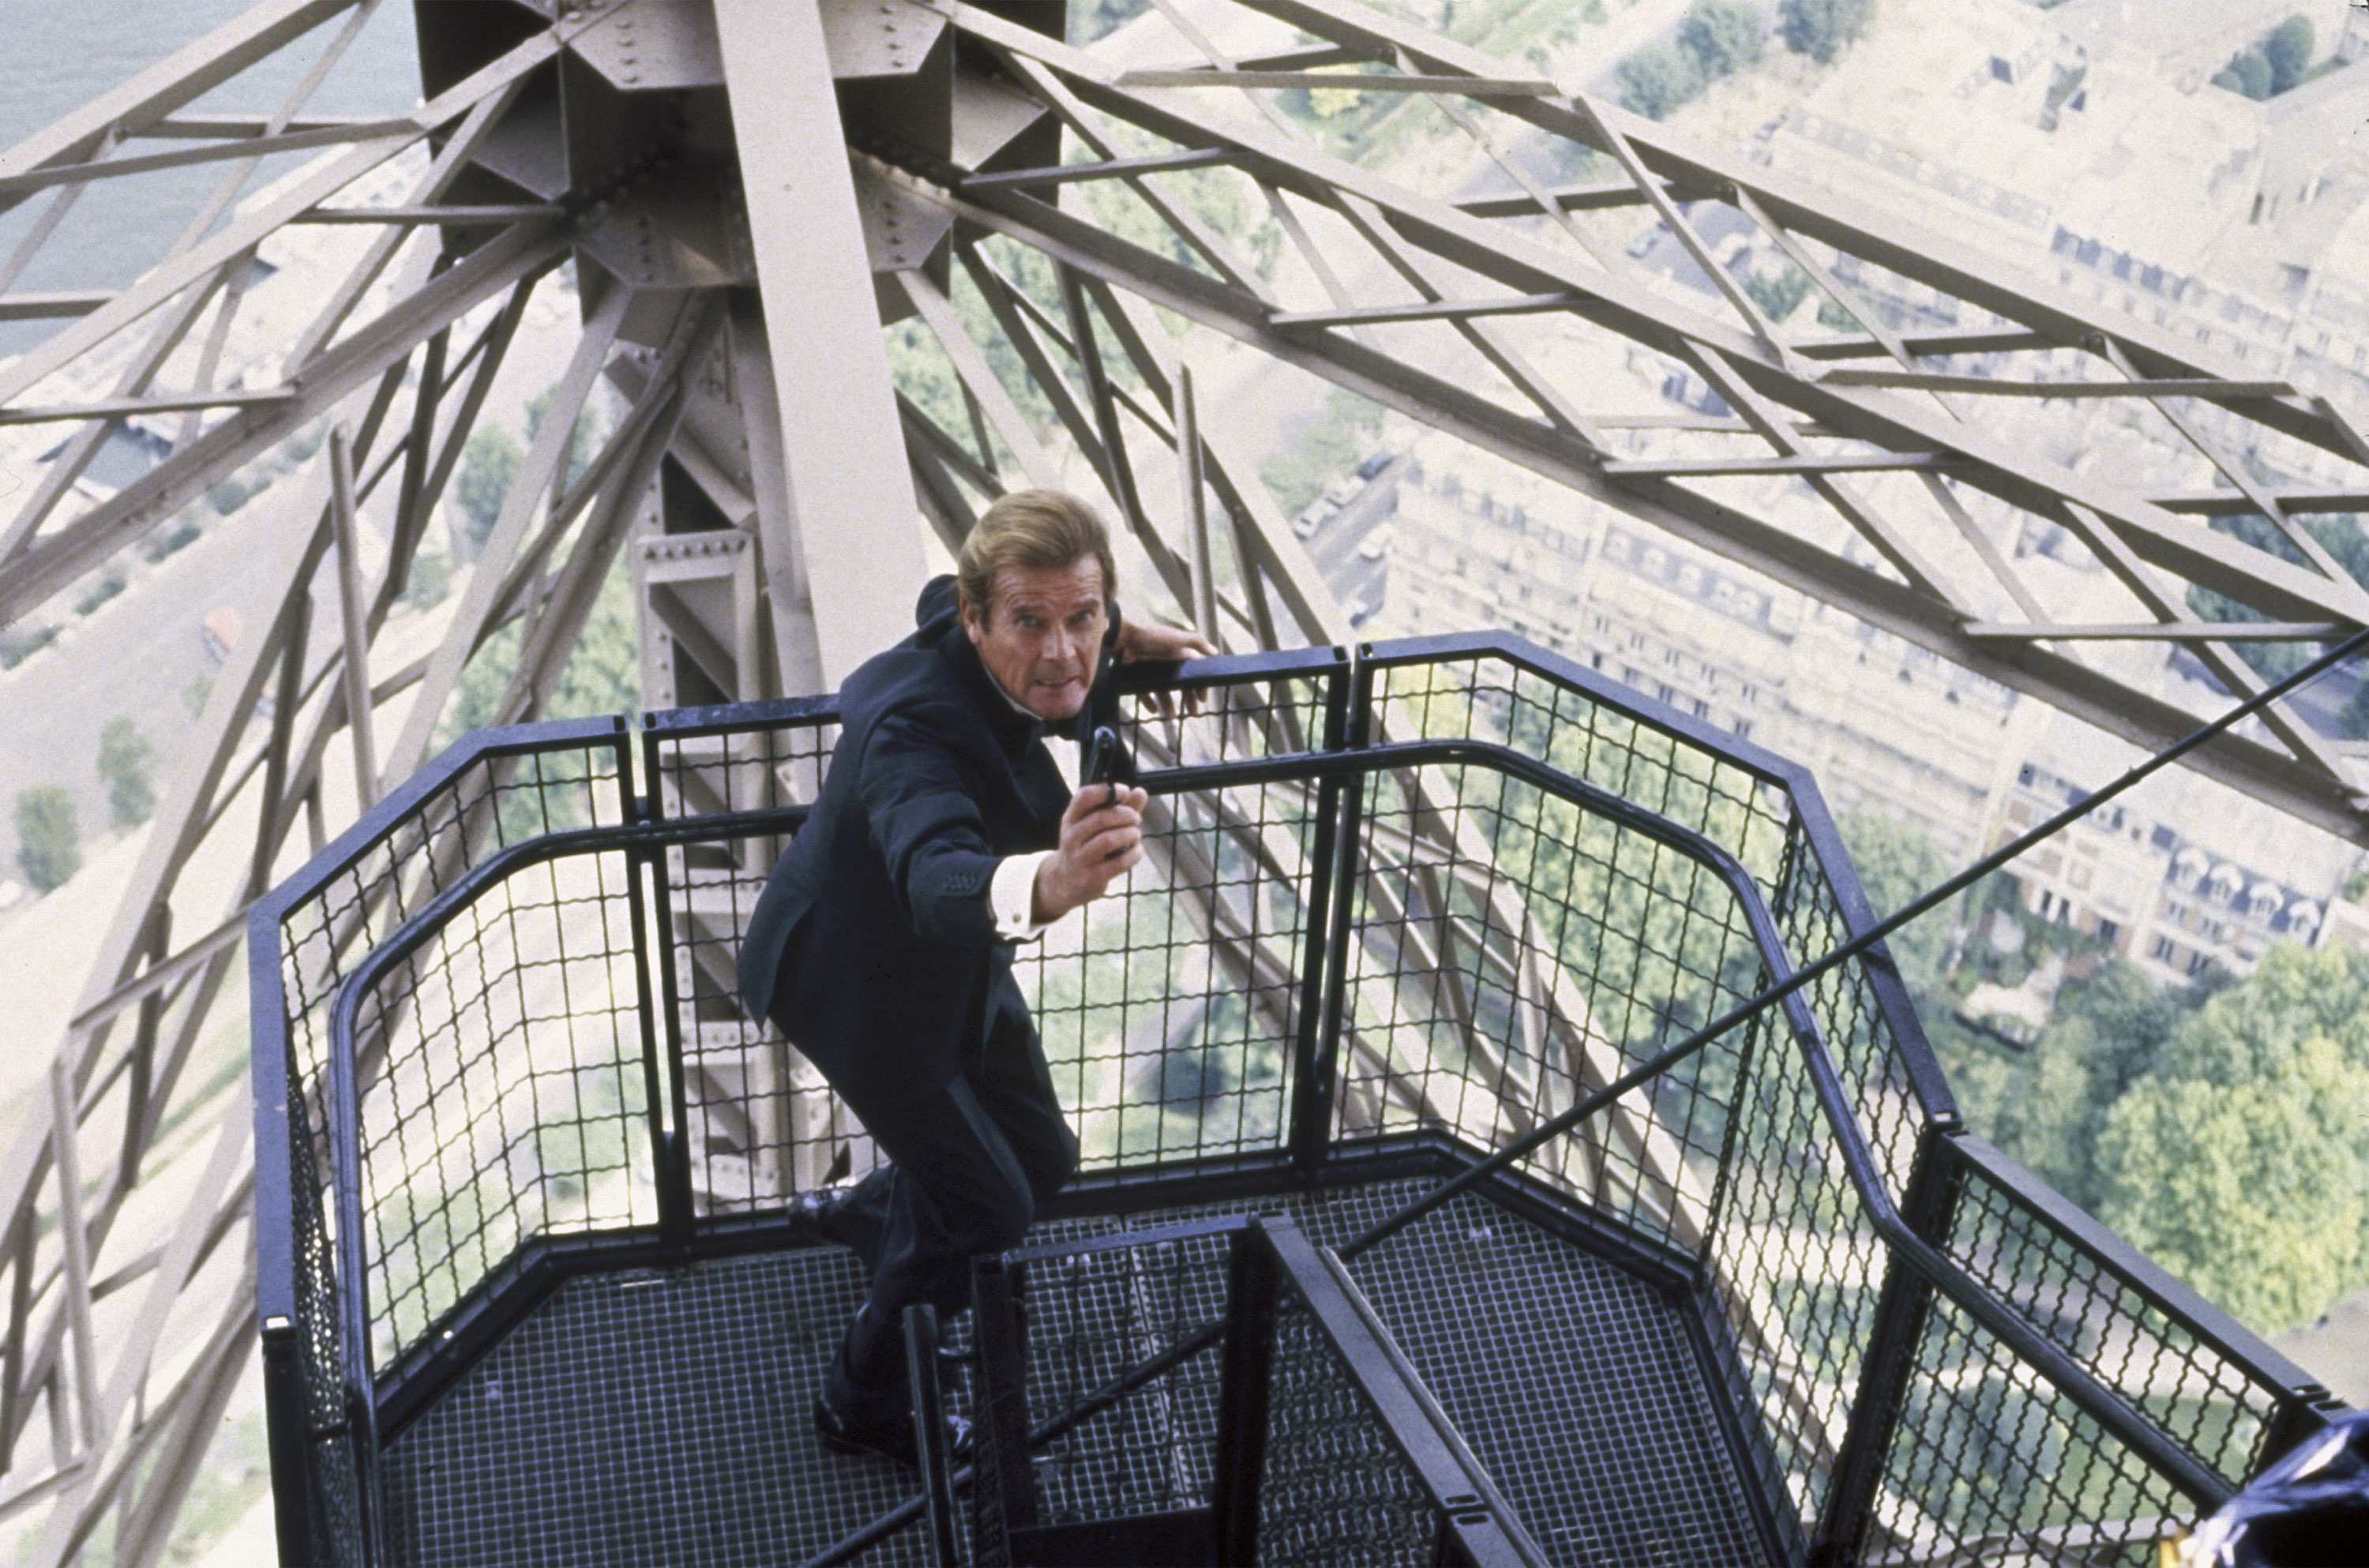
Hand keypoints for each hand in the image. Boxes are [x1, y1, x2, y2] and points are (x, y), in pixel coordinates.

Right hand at [1032, 783, 1149, 923]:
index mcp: (1071, 818)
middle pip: (1100, 818)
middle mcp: (1072, 837)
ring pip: (1108, 840)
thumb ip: (1119, 808)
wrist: (1066, 882)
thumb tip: (1140, 792)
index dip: (1108, 790)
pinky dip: (1133, 854)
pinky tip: (1136, 850)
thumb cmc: (1085, 847)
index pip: (1084, 797)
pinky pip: (1118, 862)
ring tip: (1135, 834)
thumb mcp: (1093, 826)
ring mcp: (1080, 858)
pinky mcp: (1092, 877)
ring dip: (1130, 834)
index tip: (1125, 792)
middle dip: (1126, 814)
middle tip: (1136, 818)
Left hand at [1115, 617, 1216, 718]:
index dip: (1199, 686)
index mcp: (1177, 654)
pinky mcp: (1136, 677)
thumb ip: (1198, 643)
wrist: (1123, 638)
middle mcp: (1165, 664)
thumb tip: (1216, 654)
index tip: (1203, 699)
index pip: (1193, 673)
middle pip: (1180, 685)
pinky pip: (1144, 693)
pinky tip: (1153, 710)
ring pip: (1163, 691)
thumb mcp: (1179, 638)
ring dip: (1168, 704)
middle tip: (1193, 713)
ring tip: (1171, 716)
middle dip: (1188, 699)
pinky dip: (1149, 702)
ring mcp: (1151, 671)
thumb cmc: (1153, 637)